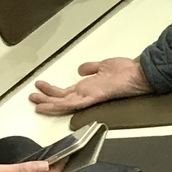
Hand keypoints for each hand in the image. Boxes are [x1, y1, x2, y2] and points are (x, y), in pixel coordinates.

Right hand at [29, 57, 151, 115]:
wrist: (140, 75)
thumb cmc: (127, 71)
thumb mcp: (104, 66)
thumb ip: (91, 68)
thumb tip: (80, 69)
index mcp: (89, 88)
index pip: (67, 92)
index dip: (53, 93)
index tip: (40, 90)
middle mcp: (87, 93)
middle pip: (62, 98)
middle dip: (46, 99)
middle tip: (31, 98)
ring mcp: (89, 97)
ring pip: (64, 103)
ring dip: (48, 102)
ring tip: (34, 102)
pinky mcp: (94, 97)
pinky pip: (74, 103)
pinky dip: (59, 105)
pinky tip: (48, 106)